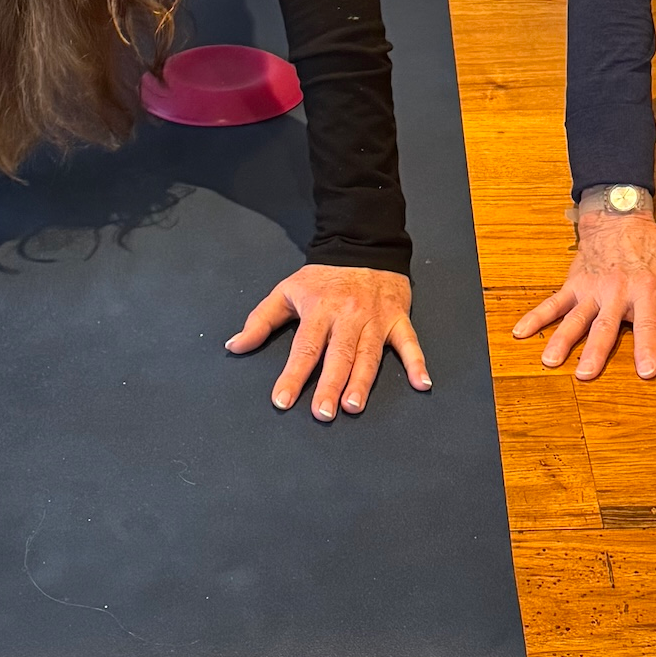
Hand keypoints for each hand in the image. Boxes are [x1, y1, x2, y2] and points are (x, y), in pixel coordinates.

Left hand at [226, 264, 428, 420]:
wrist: (363, 244)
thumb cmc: (323, 277)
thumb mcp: (287, 290)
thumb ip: (261, 320)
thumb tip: (234, 346)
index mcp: (319, 310)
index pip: (304, 347)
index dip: (292, 375)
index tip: (282, 400)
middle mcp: (348, 316)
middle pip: (338, 355)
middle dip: (329, 385)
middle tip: (322, 413)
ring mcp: (375, 318)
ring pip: (369, 354)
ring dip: (362, 380)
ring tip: (354, 406)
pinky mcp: (397, 318)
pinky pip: (409, 342)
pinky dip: (417, 362)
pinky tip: (421, 384)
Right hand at [512, 205, 655, 378]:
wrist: (618, 217)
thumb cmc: (648, 251)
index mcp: (644, 293)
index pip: (648, 327)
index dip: (648, 349)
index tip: (647, 372)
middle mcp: (616, 294)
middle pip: (605, 327)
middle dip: (595, 351)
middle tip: (585, 375)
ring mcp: (591, 290)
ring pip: (575, 318)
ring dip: (561, 340)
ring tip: (549, 360)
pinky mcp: (573, 284)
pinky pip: (552, 303)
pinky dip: (536, 317)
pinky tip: (520, 333)